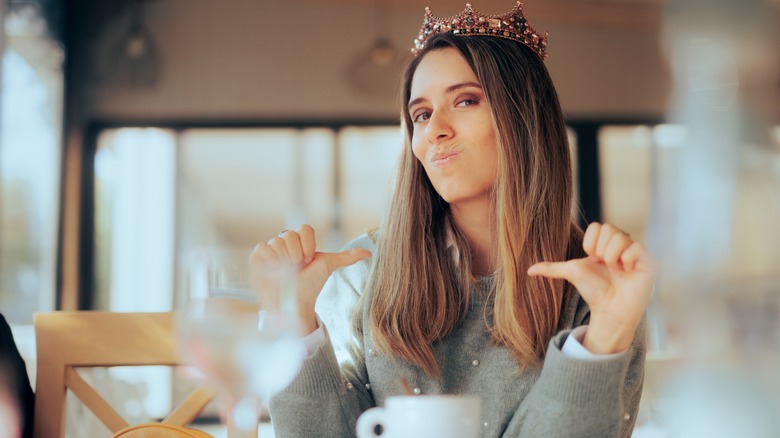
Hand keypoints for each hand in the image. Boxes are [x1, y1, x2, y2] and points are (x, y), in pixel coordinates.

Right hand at [250, 225, 370, 334]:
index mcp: (300, 241)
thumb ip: (346, 257)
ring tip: (285, 272)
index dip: (308, 246)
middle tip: (297, 268)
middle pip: (290, 235)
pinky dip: (269, 261)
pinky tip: (273, 272)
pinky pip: (262, 248)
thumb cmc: (310, 285)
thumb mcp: (328, 267)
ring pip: (277, 242)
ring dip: (284, 260)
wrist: (294, 303)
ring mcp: (270, 249)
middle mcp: (284, 242)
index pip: (304, 229)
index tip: (309, 261)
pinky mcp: (257, 257)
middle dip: (297, 255)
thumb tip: (369, 253)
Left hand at [527, 223, 655, 353]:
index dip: (591, 244)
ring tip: (617, 270)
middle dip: (600, 251)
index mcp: (607, 243)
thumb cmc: (594, 291)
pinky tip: (628, 272)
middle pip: (608, 229)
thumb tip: (528, 270)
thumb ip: (552, 268)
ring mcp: (636, 251)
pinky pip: (634, 248)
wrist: (610, 310)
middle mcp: (623, 243)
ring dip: (611, 258)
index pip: (597, 226)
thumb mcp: (572, 274)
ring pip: (619, 238)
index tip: (593, 260)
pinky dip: (626, 261)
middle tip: (606, 266)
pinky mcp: (648, 260)